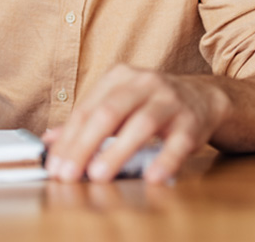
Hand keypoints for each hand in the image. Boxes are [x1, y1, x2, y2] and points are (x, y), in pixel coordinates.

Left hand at [43, 64, 231, 183]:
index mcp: (120, 77)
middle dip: (84, 145)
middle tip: (69, 173)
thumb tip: (49, 140)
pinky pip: (178, 142)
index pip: (86, 109)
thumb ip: (86, 120)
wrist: (205, 97)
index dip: (68, 140)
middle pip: (108, 113)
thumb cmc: (153, 103)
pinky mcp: (192, 120)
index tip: (55, 166)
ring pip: (141, 124)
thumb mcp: (119, 103)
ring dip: (117, 151)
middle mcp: (144, 83)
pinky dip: (165, 159)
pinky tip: (153, 177)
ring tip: (99, 175)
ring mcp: (170, 100)